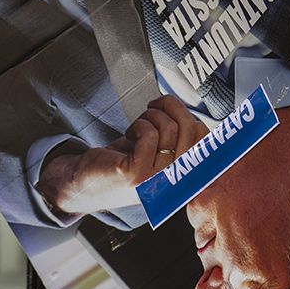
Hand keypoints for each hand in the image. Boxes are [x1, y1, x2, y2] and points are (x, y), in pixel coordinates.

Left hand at [37, 96, 208, 215]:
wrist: (83, 182)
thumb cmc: (122, 162)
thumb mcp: (155, 151)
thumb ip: (175, 138)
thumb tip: (189, 112)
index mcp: (184, 176)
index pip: (207, 142)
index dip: (192, 116)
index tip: (173, 109)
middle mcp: (175, 182)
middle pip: (192, 130)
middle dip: (172, 106)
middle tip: (154, 105)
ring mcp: (156, 181)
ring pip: (170, 128)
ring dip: (150, 116)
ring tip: (137, 126)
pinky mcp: (136, 175)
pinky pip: (149, 134)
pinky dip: (139, 125)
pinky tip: (129, 135)